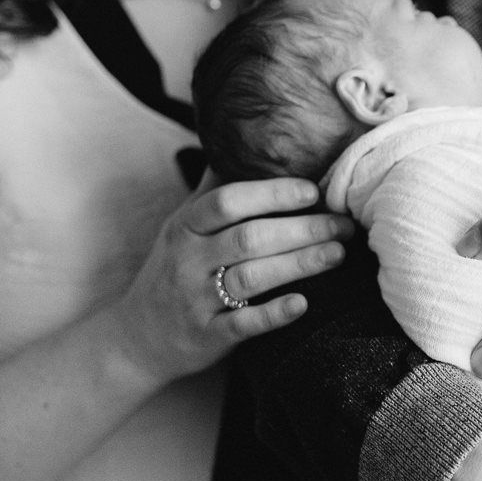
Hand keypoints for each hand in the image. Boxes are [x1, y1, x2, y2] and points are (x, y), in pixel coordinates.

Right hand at [115, 176, 352, 383]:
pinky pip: (243, 324)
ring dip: (299, 264)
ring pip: (251, 278)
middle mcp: (188, 259)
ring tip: (338, 254)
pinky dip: (274, 314)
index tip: (313, 191)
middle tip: (343, 225)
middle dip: (302, 229)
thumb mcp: (182, 227)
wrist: (137, 338)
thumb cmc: (174, 272)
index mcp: (186, 226)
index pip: (227, 202)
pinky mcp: (207, 336)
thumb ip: (212, 190)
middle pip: (249, 238)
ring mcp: (197, 299)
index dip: (272, 194)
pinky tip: (302, 304)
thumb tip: (241, 142)